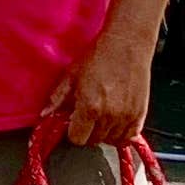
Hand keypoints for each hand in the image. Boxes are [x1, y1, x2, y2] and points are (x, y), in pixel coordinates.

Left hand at [49, 30, 152, 146]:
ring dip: (104, 133)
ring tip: (102, 116)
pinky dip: (122, 134)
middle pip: (93, 141)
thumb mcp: (71, 75)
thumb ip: (57, 98)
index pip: (77, 139)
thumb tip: (44, 115)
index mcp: (89, 107)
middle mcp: (109, 116)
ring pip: (111, 141)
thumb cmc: (99, 55)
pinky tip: (116, 122)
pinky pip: (129, 136)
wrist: (127, 43)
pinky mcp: (140, 113)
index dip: (72, 132)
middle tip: (87, 116)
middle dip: (87, 132)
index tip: (73, 123)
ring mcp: (126, 116)